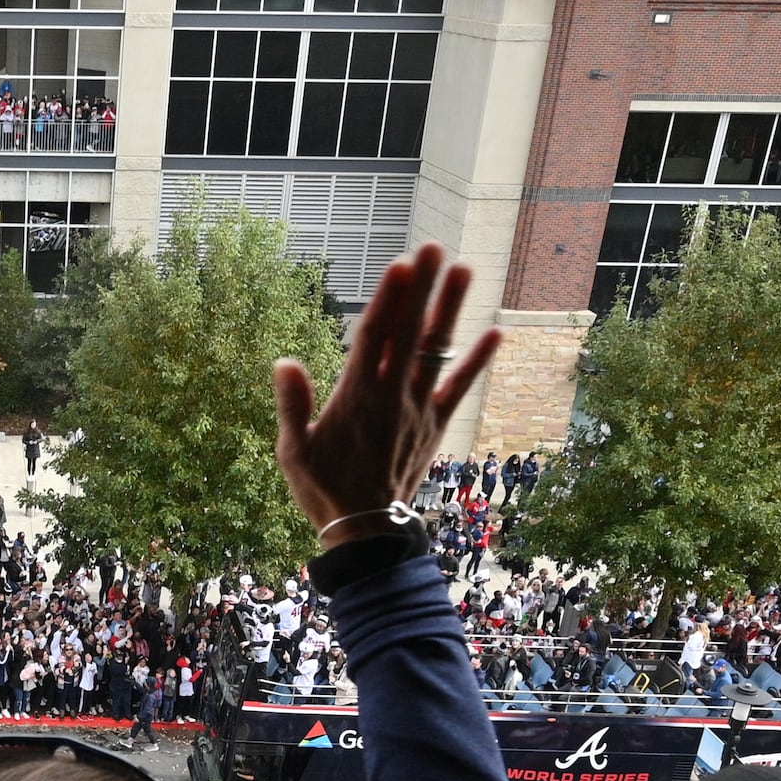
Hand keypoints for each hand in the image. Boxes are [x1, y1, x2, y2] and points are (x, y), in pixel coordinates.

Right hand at [274, 245, 505, 536]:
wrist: (367, 532)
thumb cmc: (323, 490)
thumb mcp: (294, 452)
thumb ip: (292, 406)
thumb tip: (285, 362)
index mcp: (357, 397)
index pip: (374, 337)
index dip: (389, 299)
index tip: (401, 265)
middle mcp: (392, 396)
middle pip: (409, 331)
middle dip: (421, 288)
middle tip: (433, 247)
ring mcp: (418, 408)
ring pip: (437, 351)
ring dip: (450, 309)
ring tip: (463, 269)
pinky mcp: (434, 425)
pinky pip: (459, 388)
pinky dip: (477, 361)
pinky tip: (495, 334)